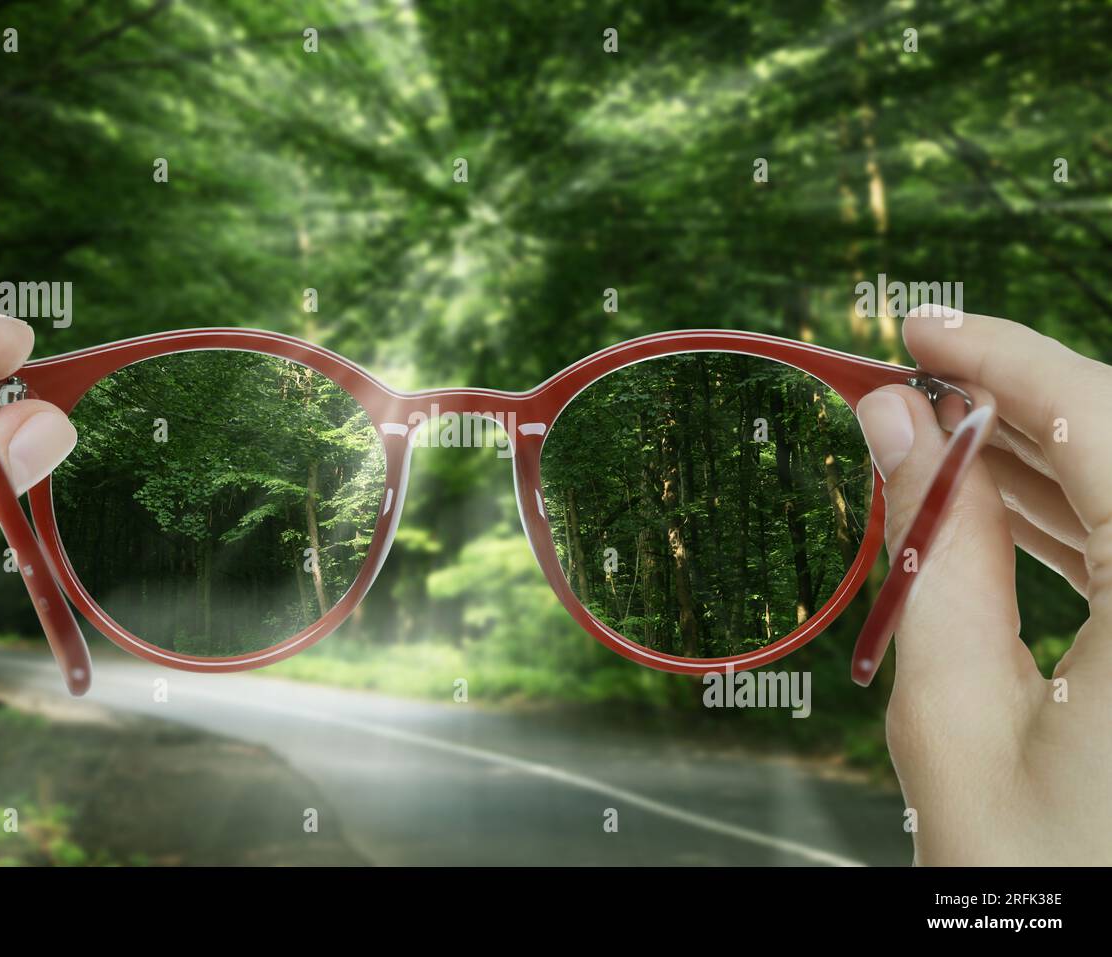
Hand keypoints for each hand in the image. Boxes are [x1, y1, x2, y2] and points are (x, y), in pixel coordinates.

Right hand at [856, 305, 1111, 864]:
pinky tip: (1001, 515)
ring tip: (934, 451)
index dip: (1004, 357)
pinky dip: (1082, 522)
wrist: (1097, 948)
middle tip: (910, 392)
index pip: (1104, 421)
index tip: (920, 329)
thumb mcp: (957, 716)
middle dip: (1017, 405)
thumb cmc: (1037, 881)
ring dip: (1044, 462)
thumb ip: (933, 551)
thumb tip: (893, 427)